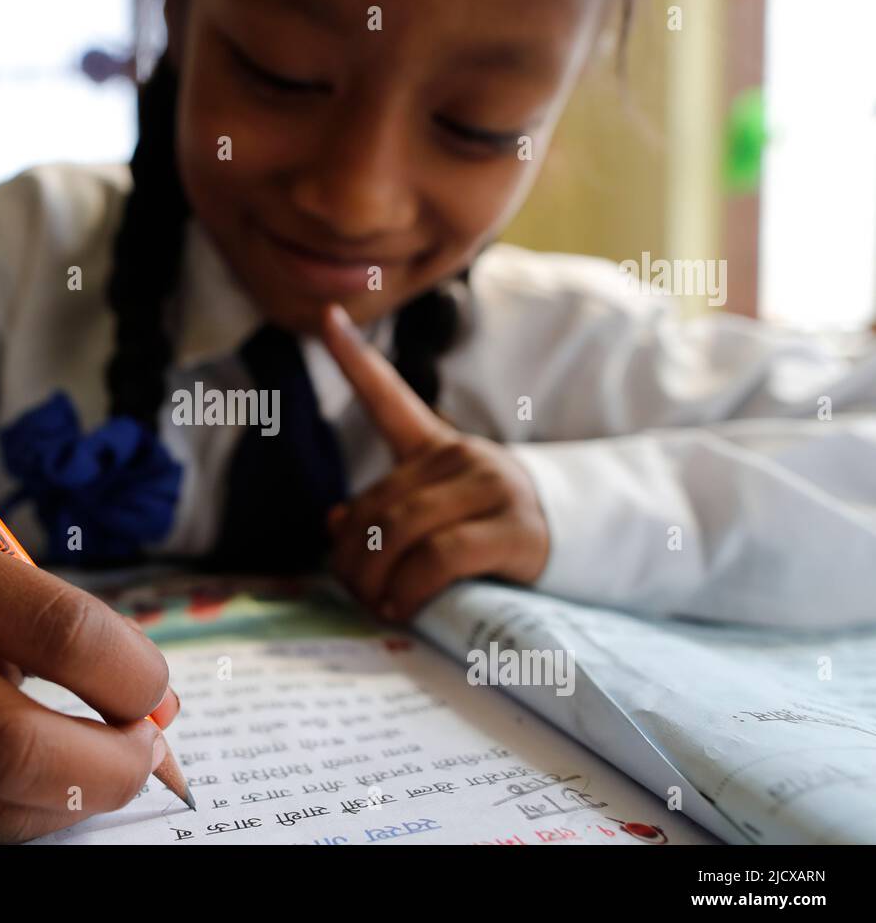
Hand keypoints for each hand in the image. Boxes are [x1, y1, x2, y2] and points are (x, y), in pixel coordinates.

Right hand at [0, 528, 178, 842]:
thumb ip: (79, 639)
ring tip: (84, 769)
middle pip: (17, 746)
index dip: (133, 676)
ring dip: (68, 802)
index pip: (59, 631)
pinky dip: (14, 826)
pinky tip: (16, 792)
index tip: (155, 695)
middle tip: (145, 757)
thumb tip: (163, 716)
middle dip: (113, 766)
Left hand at [321, 304, 549, 620]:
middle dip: (352, 554)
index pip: (391, 398)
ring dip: (374, 577)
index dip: (355, 359)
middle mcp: (463, 459)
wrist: (595, 542)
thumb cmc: (505, 533)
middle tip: (351, 588)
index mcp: (441, 448)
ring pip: (401, 528)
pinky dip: (410, 586)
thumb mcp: (446, 515)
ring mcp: (491, 489)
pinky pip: (439, 556)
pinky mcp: (514, 529)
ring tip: (375, 603)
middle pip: (378, 502)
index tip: (327, 317)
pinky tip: (404, 605)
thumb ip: (392, 511)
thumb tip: (334, 523)